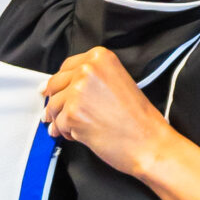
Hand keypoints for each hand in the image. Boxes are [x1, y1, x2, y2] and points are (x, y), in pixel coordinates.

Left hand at [41, 47, 167, 176]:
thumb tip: (59, 88)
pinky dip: (65, 132)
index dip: (59, 81)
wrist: (148, 141)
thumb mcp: (117, 82)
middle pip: (55, 84)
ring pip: (53, 105)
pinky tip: (79, 136)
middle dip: (54, 101)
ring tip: (72, 129)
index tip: (52, 90)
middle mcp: (87, 70)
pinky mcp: (72, 114)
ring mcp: (78, 91)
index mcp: (99, 57)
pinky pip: (58, 123)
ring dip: (59, 119)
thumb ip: (90, 80)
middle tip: (52, 114)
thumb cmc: (137, 118)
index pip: (67, 66)